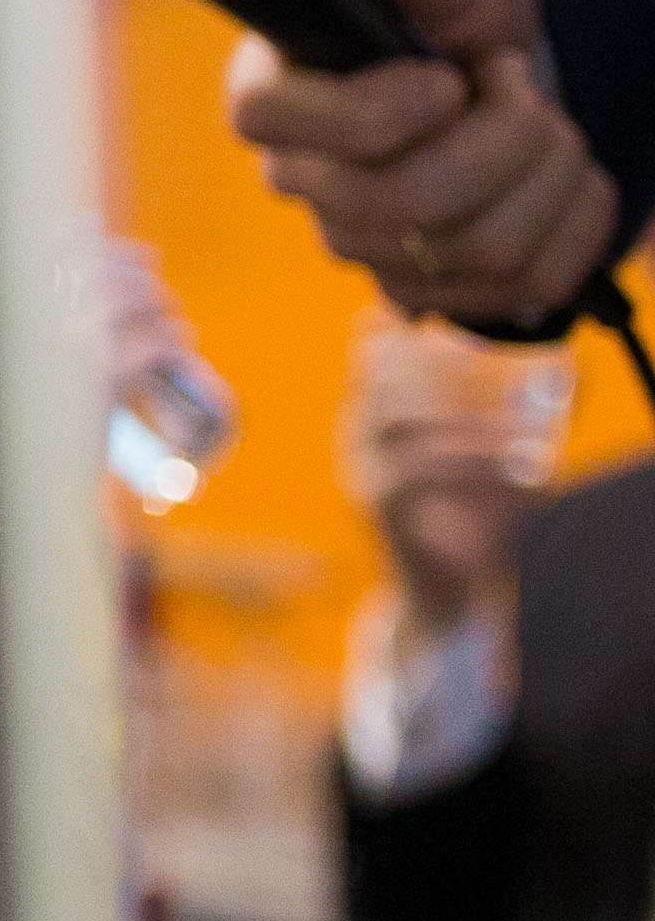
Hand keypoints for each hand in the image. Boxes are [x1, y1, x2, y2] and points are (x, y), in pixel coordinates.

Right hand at [230, 0, 625, 326]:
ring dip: (550, 174)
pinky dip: (577, 224)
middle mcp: (305, 185)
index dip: (381, 110)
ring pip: (480, 250)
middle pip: (405, 201)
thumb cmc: (451, 24)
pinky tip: (564, 179)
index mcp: (274, 100)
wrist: (496, 85)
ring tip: (548, 127)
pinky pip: (529, 286)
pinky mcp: (433, 294)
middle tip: (520, 88)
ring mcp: (366, 250)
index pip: (281, 130)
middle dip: (505, 137)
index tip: (448, 76)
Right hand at [337, 310, 555, 639]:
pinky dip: (476, 464)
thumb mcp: (501, 454)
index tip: (462, 332)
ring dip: (476, 421)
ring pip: (402, 416)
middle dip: (448, 368)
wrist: (458, 591)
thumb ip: (516, 411)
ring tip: (535, 437)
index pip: (371, 349)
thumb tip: (563, 368)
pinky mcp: (378, 503)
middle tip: (509, 383)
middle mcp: (358, 431)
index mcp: (379, 410)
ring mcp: (361, 466)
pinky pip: (418, 469)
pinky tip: (520, 471)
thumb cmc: (479, 517)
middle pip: (380, 373)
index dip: (410, 329)